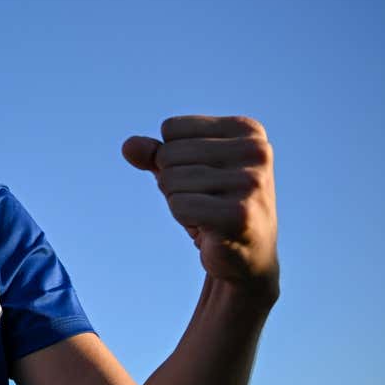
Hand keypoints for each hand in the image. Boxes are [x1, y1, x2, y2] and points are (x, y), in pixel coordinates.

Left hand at [123, 116, 278, 300]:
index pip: (172, 128)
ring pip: (170, 180)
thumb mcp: (182, 171)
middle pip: (168, 154)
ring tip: (208, 213)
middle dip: (172, 181)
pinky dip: (183, 218)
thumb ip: (154, 154)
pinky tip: (209, 227)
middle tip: (203, 200)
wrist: (248, 256)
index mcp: (246, 130)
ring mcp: (251, 182)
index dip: (172, 157)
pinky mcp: (239, 213)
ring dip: (178, 201)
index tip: (202, 176)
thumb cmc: (213, 205)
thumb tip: (128, 146)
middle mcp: (256, 151)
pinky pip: (178, 205)